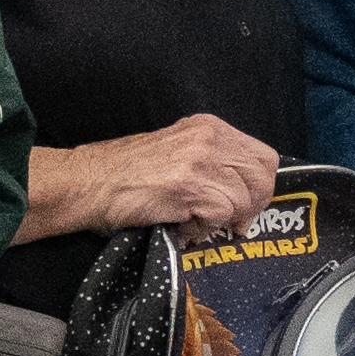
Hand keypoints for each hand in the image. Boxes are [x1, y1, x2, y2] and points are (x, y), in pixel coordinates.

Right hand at [23, 116, 279, 241]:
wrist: (90, 182)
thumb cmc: (127, 173)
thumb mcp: (178, 151)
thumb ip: (212, 163)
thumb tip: (244, 192)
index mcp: (209, 127)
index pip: (264, 157)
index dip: (260, 186)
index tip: (246, 204)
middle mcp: (209, 138)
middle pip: (262, 177)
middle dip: (252, 206)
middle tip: (232, 222)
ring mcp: (199, 161)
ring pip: (244, 199)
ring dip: (224, 219)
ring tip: (196, 221)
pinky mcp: (189, 186)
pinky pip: (221, 215)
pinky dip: (204, 228)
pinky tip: (183, 224)